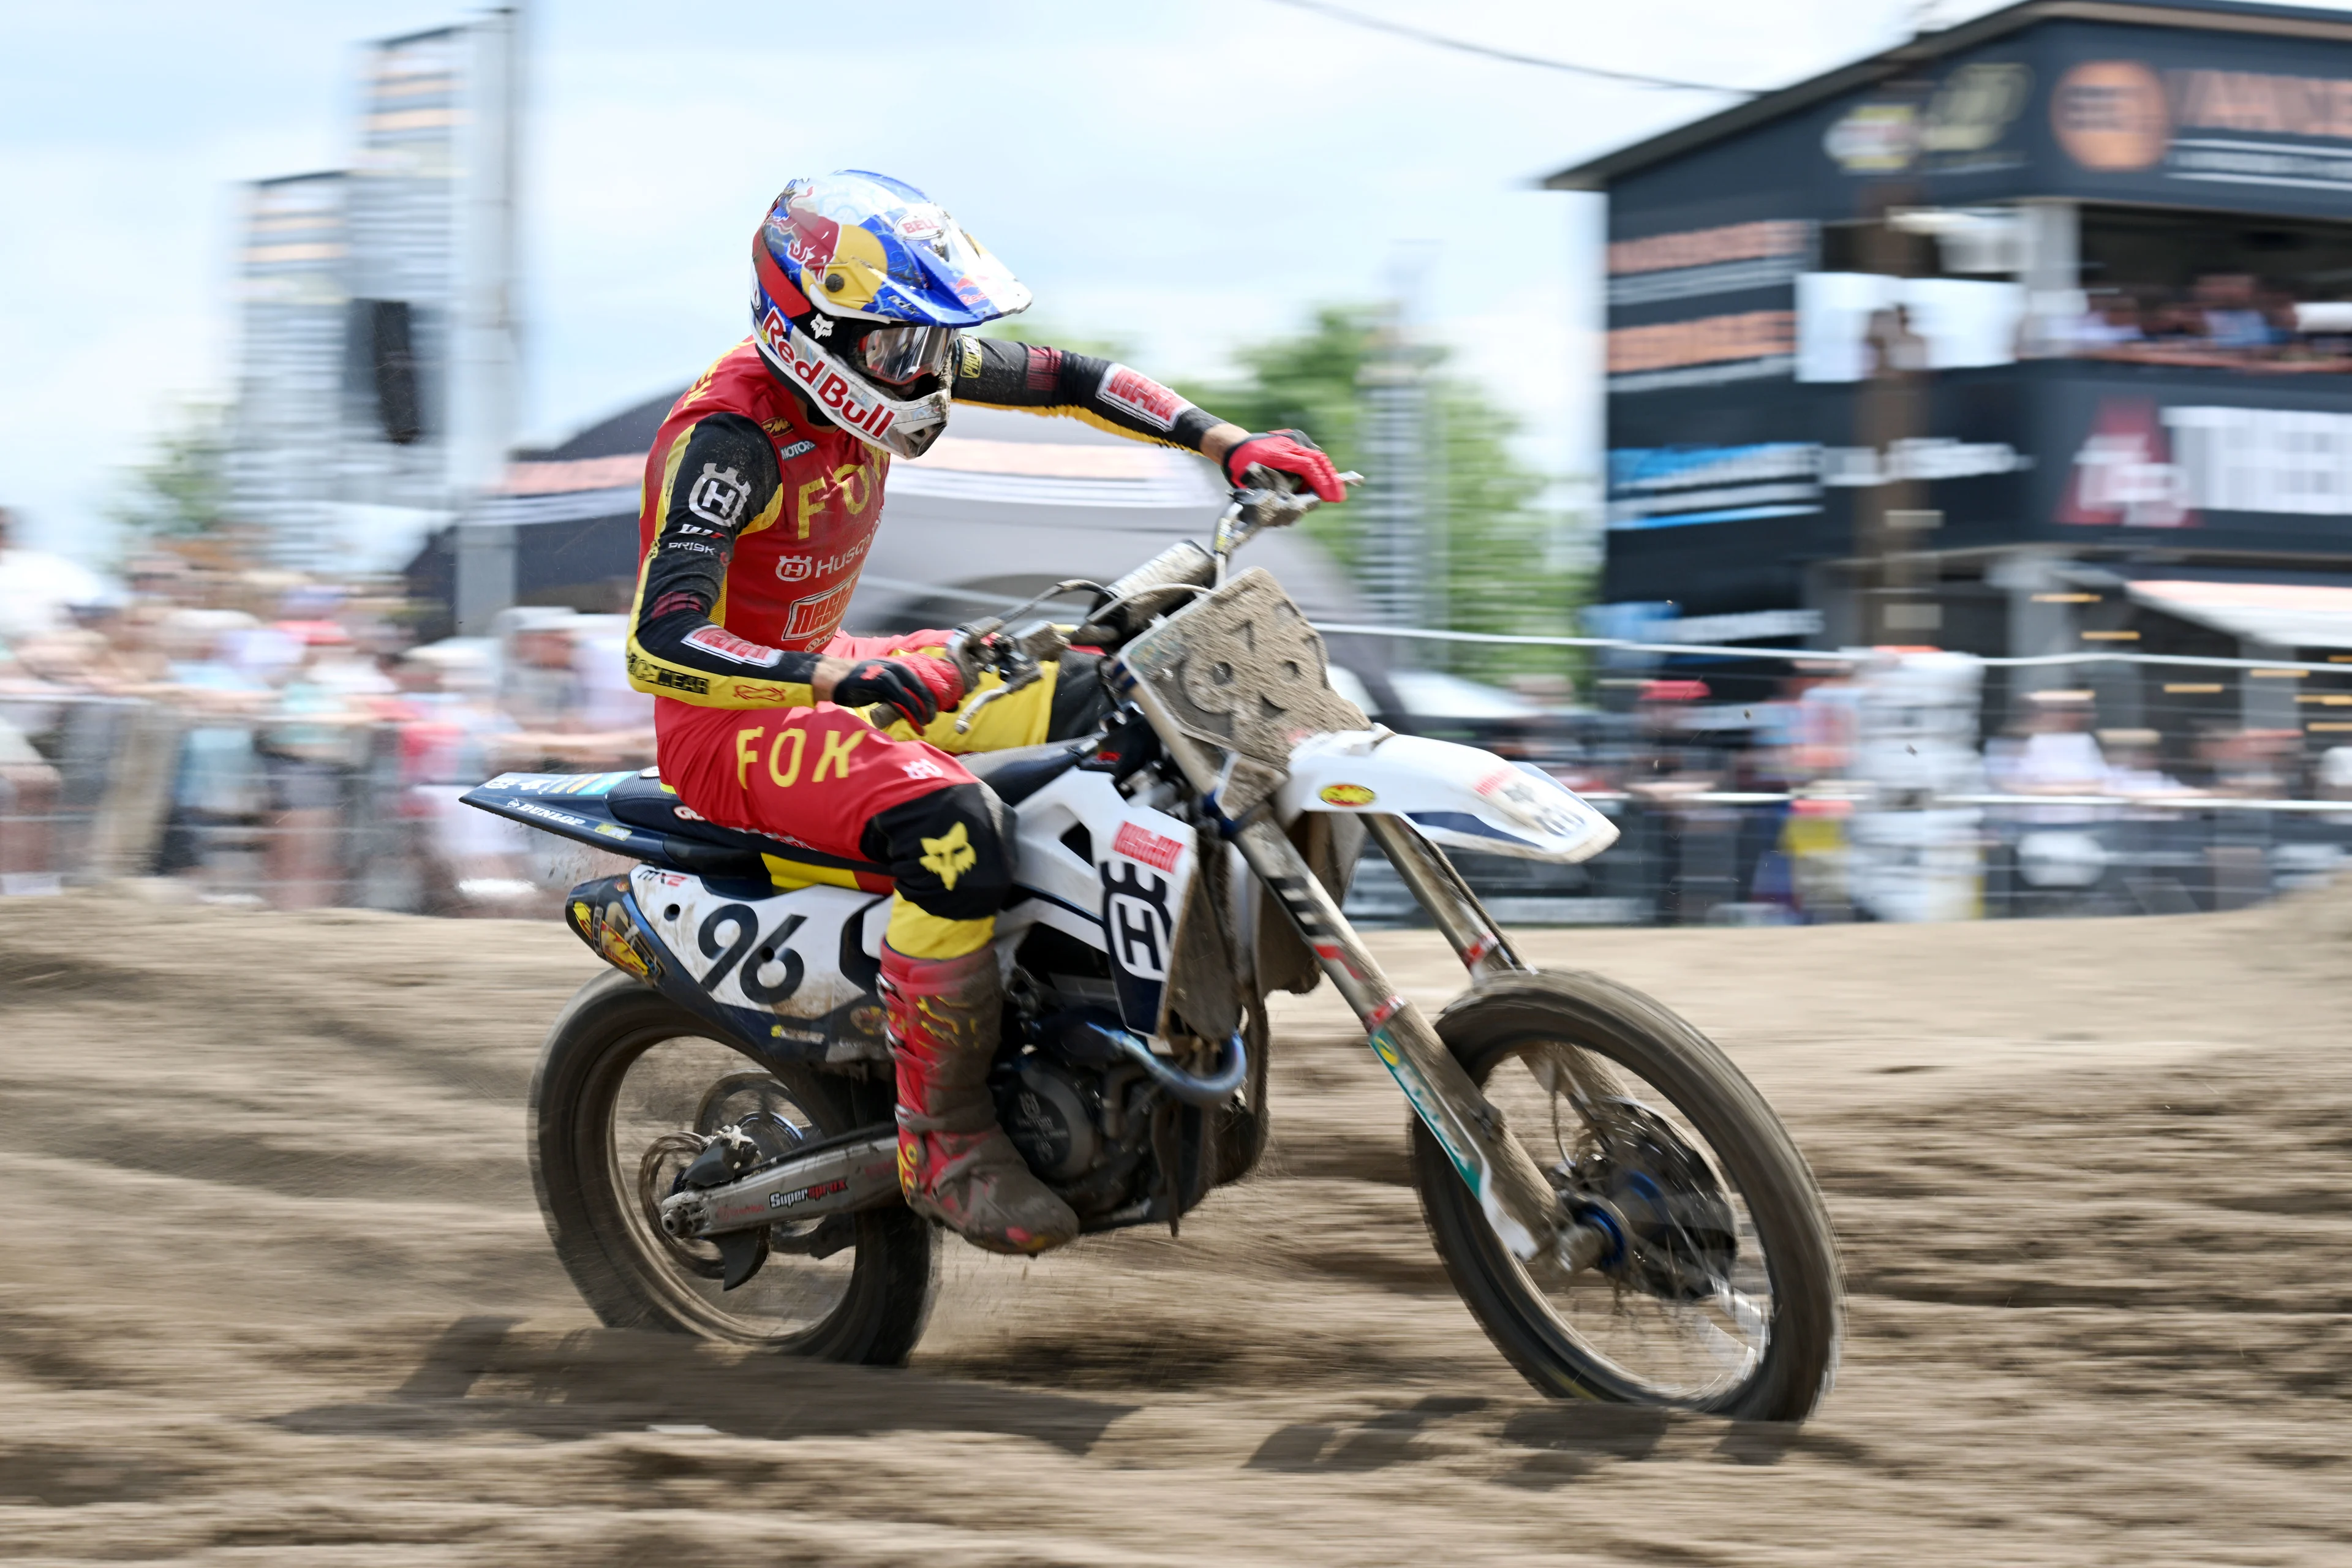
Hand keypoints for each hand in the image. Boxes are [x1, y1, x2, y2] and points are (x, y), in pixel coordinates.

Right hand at [820, 656, 960, 727]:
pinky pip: (900, 699)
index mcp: (897, 666)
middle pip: (921, 686)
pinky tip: (914, 723)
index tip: (935, 709)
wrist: (832, 678)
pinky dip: (910, 712)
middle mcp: (895, 667)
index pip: (921, 680)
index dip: (930, 695)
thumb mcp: (879, 683)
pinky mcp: (879, 683)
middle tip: (932, 718)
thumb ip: (894, 690)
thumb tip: (909, 705)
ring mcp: (887, 674)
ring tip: (924, 724)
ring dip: (921, 711)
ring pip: (913, 693)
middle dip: (929, 704)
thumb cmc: (855, 683)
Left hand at [1222, 428, 1344, 502]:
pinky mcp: (1295, 438)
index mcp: (1278, 453)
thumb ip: (1279, 492)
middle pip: (1318, 460)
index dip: (1322, 483)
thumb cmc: (1242, 469)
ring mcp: (1293, 438)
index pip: (1308, 467)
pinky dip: (1314, 469)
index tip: (1331, 497)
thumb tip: (1302, 502)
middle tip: (1337, 497)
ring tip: (1321, 493)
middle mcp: (1289, 442)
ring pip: (1317, 457)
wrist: (1236, 446)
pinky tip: (1310, 483)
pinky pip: (1310, 454)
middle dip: (1330, 479)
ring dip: (1322, 475)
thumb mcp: (1257, 485)